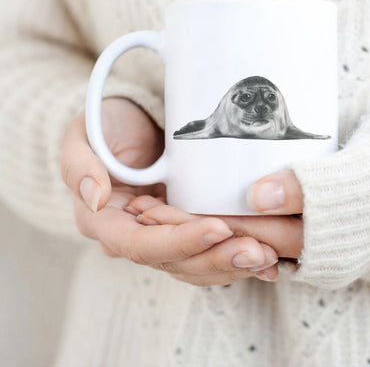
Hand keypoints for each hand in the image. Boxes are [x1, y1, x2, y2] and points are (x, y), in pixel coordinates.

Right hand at [61, 97, 278, 284]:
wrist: (131, 125)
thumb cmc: (106, 126)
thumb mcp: (83, 134)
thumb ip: (79, 163)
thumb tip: (93, 196)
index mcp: (105, 222)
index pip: (140, 245)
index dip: (179, 242)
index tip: (217, 227)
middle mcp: (134, 237)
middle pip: (175, 263)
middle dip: (217, 260)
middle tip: (257, 251)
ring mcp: (163, 235)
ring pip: (196, 264)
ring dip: (233, 264)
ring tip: (268, 257)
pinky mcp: (186, 229)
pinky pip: (210, 252)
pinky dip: (236, 256)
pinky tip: (268, 258)